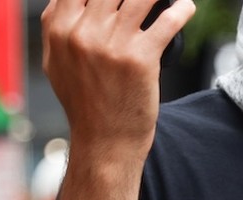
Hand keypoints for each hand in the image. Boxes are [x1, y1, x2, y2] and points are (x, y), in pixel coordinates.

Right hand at [41, 0, 195, 159]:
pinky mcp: (141, 57)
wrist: (104, 142)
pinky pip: (168, 19)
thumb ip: (57, 26)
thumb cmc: (85, 104)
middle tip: (146, 0)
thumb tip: (65, 0)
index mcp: (60, 28)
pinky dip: (182, 8)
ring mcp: (112, 43)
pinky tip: (186, 6)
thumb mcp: (56, 64)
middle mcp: (83, 31)